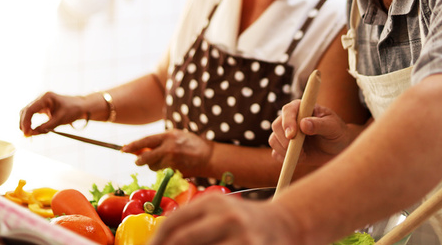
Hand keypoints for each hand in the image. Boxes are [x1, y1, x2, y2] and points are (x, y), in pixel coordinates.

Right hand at [19, 91, 87, 135]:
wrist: (81, 106)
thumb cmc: (73, 110)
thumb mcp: (60, 119)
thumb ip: (46, 127)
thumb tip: (32, 134)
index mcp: (46, 97)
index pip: (30, 109)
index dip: (26, 122)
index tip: (26, 133)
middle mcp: (41, 98)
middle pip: (26, 110)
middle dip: (24, 123)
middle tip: (26, 135)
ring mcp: (41, 102)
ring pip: (27, 112)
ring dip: (25, 123)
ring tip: (28, 134)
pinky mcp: (42, 107)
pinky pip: (31, 114)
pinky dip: (30, 122)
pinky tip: (31, 130)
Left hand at [122, 130, 213, 173]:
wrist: (208, 156)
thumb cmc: (191, 144)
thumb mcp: (176, 136)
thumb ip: (159, 141)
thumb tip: (140, 149)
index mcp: (168, 136)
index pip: (145, 141)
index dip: (133, 146)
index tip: (123, 149)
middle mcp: (169, 148)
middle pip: (146, 157)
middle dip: (140, 160)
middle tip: (137, 161)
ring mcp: (172, 161)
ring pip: (153, 167)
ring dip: (154, 165)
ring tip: (165, 160)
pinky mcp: (175, 171)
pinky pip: (162, 172)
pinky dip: (163, 170)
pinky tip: (173, 165)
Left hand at [147, 192, 299, 244]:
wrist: (285, 224)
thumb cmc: (243, 222)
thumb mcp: (219, 212)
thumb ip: (193, 223)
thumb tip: (159, 243)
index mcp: (213, 201)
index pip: (173, 223)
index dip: (156, 242)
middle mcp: (226, 216)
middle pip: (182, 241)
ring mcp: (241, 236)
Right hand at [269, 100, 351, 165]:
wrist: (338, 148)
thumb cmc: (337, 132)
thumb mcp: (333, 127)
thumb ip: (319, 125)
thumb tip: (303, 124)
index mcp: (302, 108)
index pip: (288, 110)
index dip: (288, 122)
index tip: (292, 135)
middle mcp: (291, 119)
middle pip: (276, 126)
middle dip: (285, 140)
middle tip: (301, 151)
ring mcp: (286, 133)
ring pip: (273, 140)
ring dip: (285, 151)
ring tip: (304, 155)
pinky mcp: (285, 148)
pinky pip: (276, 154)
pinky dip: (284, 159)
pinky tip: (300, 158)